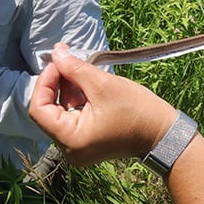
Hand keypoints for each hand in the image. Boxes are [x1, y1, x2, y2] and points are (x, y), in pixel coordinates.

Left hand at [29, 44, 176, 165]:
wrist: (164, 134)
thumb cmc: (137, 110)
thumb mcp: (103, 85)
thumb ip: (74, 68)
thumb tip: (55, 53)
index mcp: (71, 139)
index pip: (39, 109)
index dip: (45, 82)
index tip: (58, 62)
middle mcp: (69, 149)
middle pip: (49, 111)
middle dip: (57, 83)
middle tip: (67, 58)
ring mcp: (78, 148)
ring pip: (60, 112)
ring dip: (67, 88)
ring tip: (80, 67)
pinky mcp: (86, 142)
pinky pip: (72, 118)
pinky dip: (76, 99)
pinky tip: (87, 82)